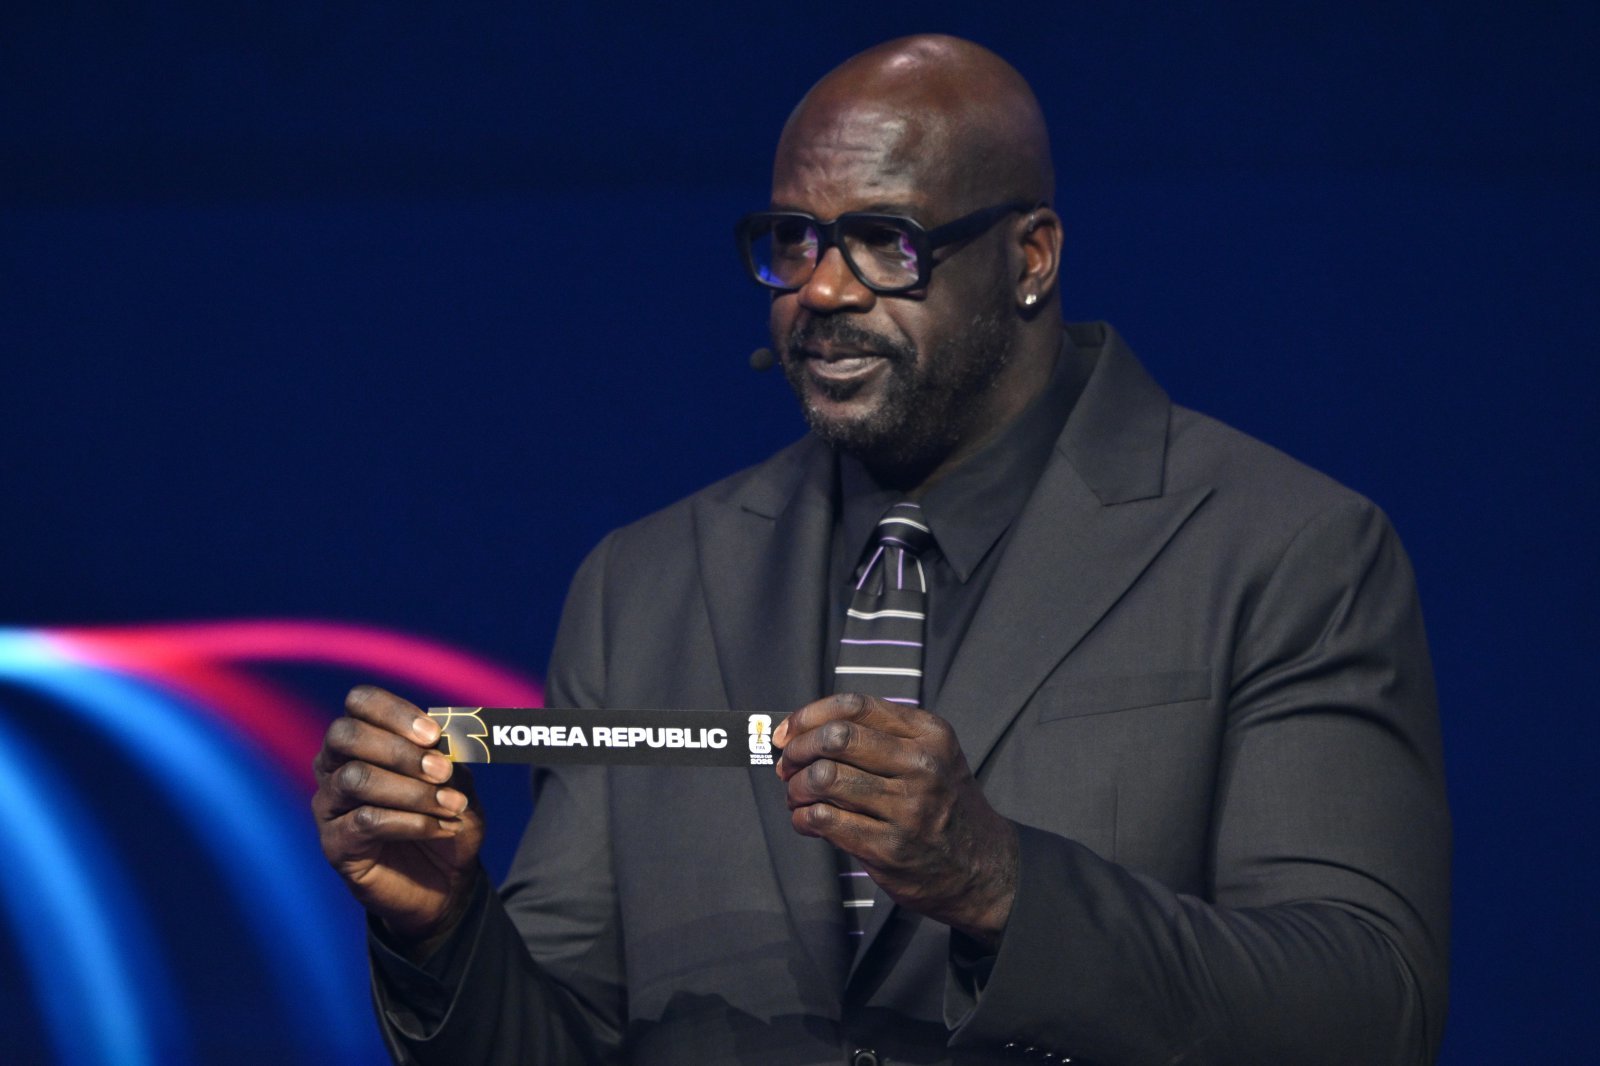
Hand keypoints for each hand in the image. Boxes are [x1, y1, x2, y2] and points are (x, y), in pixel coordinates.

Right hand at [312, 685, 484, 951]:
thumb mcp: (458, 781)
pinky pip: (367, 821)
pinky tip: (441, 828)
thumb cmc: (446, 817)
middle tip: (442, 770)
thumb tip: (444, 739)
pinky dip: (412, 821)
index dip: (395, 712)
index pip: (360, 702)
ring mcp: (329, 805)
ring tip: (452, 805)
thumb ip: (448, 756)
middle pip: (346, 735)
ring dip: (412, 790)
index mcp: (364, 738)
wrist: (446, 881)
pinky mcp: (334, 844)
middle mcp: (335, 766)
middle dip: (399, 749)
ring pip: (356, 778)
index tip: (434, 734)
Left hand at [774, 693, 1018, 946]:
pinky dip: (802, 818)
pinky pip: (825, 821)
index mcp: (928, 733)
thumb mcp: (930, 754)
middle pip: (836, 738)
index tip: (788, 731)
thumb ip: (879, 736)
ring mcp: (907, 809)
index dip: (809, 715)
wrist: (983, 868)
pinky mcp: (890, 848)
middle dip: (798, 750)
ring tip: (796, 796)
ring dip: (796, 788)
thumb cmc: (942, 804)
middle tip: (788, 766)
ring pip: (825, 779)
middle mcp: (921, 765)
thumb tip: (803, 730)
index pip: (854, 706)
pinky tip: (806, 820)